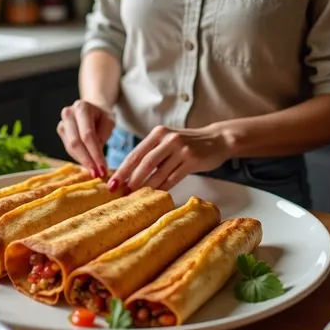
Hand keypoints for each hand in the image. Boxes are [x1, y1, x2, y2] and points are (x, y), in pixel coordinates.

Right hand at [57, 100, 114, 178]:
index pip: (88, 135)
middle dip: (88, 161)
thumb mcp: (109, 122)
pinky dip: (79, 159)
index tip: (103, 169)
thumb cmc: (102, 116)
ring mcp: (62, 122)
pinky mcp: (61, 131)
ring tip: (95, 172)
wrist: (92, 109)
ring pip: (70, 148)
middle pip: (76, 142)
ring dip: (83, 162)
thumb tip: (96, 156)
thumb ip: (103, 136)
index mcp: (82, 108)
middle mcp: (69, 113)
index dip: (95, 154)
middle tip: (98, 174)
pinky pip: (68, 149)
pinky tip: (89, 165)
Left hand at [107, 123, 235, 191]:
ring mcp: (181, 149)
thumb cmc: (188, 142)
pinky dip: (163, 188)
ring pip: (158, 172)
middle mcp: (168, 139)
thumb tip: (129, 173)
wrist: (217, 139)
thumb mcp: (168, 140)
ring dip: (146, 186)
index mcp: (158, 133)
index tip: (111, 182)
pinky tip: (156, 195)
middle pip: (144, 162)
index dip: (122, 169)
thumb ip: (152, 151)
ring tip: (135, 196)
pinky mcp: (192, 160)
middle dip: (130, 179)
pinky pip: (174, 178)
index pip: (136, 153)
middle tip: (119, 192)